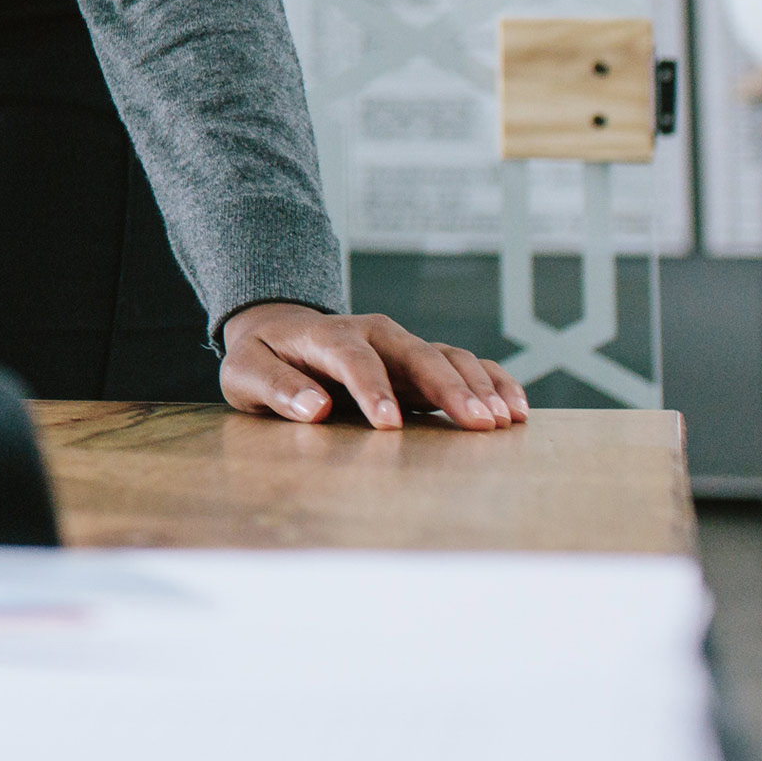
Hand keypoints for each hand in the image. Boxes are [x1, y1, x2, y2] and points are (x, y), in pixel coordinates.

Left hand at [219, 304, 525, 429]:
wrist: (280, 334)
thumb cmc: (263, 359)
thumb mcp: (245, 372)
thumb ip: (275, 388)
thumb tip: (313, 408)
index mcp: (325, 335)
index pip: (353, 358)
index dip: (372, 390)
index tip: (389, 426)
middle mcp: (373, 334)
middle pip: (416, 354)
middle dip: (449, 388)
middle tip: (478, 423)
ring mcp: (402, 346)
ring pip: (448, 358)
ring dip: (478, 387)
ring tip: (502, 422)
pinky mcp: (421, 363)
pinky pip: (465, 365)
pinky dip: (493, 382)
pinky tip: (516, 409)